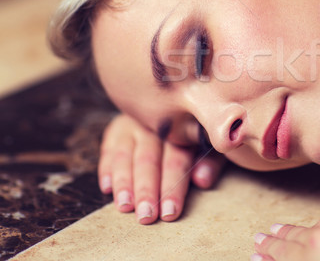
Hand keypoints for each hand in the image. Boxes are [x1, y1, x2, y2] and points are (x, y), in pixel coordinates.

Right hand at [97, 113, 226, 223]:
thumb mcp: (211, 146)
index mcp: (183, 129)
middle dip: (146, 190)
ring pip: (125, 155)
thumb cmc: (198, 136)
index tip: (169, 213)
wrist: (176, 105)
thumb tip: (202, 180)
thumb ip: (211, 163)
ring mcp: (134, 124)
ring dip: (124, 182)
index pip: (176, 161)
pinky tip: (107, 188)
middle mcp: (156, 125)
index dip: (172, 188)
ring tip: (124, 206)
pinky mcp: (117, 128)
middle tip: (146, 216)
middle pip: (149, 159)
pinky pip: (109, 148)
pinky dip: (106, 168)